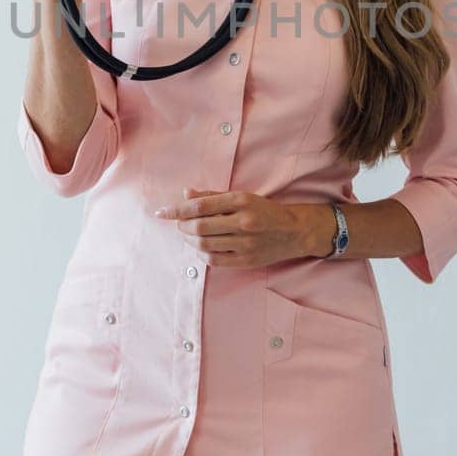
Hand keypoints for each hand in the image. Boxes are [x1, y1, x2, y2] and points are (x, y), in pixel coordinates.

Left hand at [154, 187, 323, 268]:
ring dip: (189, 240)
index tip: (162, 212)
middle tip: (179, 224)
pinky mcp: (246, 261)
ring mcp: (245, 244)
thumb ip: (212, 196)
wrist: (294, 231)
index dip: (177, 210)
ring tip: (188, 234)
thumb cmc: (264, 210)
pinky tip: (200, 248)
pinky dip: (202, 254)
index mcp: (241, 201)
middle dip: (182, 226)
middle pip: (199, 227)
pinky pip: (214, 260)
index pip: (200, 206)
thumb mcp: (241, 196)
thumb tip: (185, 194)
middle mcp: (243, 222)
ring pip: (204, 245)